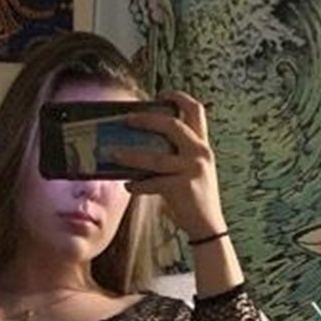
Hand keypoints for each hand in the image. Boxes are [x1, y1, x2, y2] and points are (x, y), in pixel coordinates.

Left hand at [117, 90, 227, 238]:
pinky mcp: (182, 187)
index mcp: (202, 146)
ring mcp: (192, 169)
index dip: (179, 97)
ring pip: (155, 157)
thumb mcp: (190, 170)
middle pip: (173, 125)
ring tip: (112, 153)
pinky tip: (129, 186)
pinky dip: (138, 184)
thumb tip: (141, 144)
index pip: (196, 111)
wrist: (208, 226)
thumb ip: (176, 154)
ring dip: (130, 154)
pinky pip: (153, 182)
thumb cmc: (193, 197)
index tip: (161, 94)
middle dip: (147, 119)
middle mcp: (201, 153)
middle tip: (127, 119)